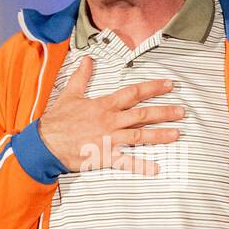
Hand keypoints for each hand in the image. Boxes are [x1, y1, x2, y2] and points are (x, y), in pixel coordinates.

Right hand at [37, 55, 182, 175]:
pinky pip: (126, 162)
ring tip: (177, 133)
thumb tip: (87, 59)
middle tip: (183, 111)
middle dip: (164, 111)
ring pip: (139, 135)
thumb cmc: (58, 119)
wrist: (45, 143)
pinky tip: (157, 169)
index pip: (133, 93)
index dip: (153, 88)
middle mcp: (110, 120)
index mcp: (104, 105)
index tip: (169, 85)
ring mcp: (109, 139)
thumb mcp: (70, 94)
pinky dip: (141, 166)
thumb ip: (82, 76)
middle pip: (142, 114)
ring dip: (160, 135)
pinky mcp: (105, 156)